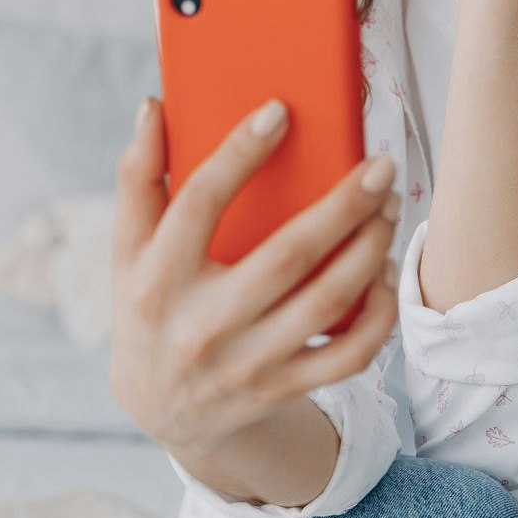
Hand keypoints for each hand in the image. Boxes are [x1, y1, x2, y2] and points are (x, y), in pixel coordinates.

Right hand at [107, 95, 400, 459]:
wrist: (165, 410)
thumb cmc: (150, 306)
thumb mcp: (129, 249)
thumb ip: (138, 178)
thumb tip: (154, 108)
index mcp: (157, 278)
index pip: (200, 203)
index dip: (239, 152)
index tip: (280, 112)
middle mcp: (202, 324)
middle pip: (288, 255)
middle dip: (344, 205)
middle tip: (379, 167)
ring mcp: (246, 362)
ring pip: (328, 302)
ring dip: (369, 249)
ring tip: (388, 209)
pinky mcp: (282, 388)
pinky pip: (348, 354)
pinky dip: (378, 313)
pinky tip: (383, 272)